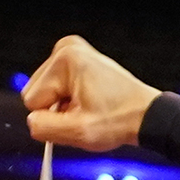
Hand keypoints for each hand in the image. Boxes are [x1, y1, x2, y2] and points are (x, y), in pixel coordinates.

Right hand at [21, 36, 163, 151]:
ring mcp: (72, 51)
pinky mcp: (77, 58)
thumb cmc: (120, 121)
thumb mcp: (79, 132)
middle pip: (36, 92)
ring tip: (91, 107)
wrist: (148, 116)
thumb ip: (44, 127)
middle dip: (58, 109)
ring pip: (46, 91)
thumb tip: (31, 121)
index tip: (81, 117)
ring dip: (64, 105)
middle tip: (87, 113)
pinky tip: (92, 100)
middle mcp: (67, 48)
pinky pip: (57, 86)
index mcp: (65, 59)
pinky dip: (71, 98)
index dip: (54, 117)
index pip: (32, 100)